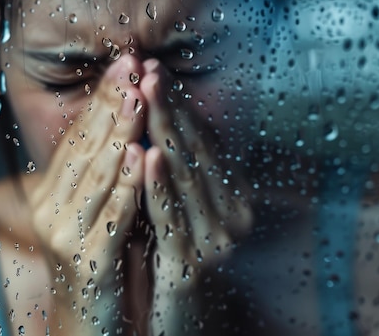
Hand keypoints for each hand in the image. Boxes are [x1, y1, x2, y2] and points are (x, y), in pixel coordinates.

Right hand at [27, 54, 145, 333]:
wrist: (86, 318)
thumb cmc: (96, 255)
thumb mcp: (92, 206)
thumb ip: (99, 168)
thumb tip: (120, 119)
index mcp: (50, 191)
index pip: (77, 135)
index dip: (100, 97)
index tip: (123, 62)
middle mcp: (49, 208)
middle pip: (83, 147)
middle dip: (110, 104)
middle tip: (131, 66)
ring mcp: (64, 234)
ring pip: (94, 176)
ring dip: (118, 134)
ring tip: (137, 99)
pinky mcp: (86, 261)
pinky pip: (110, 217)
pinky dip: (126, 185)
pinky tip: (142, 157)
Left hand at [139, 59, 253, 330]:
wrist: (178, 324)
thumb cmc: (175, 258)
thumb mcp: (183, 207)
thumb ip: (180, 169)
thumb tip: (163, 118)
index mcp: (232, 195)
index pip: (202, 140)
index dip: (177, 103)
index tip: (154, 68)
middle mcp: (232, 215)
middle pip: (195, 152)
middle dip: (169, 108)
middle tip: (149, 69)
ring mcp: (215, 242)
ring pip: (186, 178)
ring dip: (166, 133)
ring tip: (147, 96)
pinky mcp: (192, 268)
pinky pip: (173, 220)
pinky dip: (161, 186)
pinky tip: (148, 156)